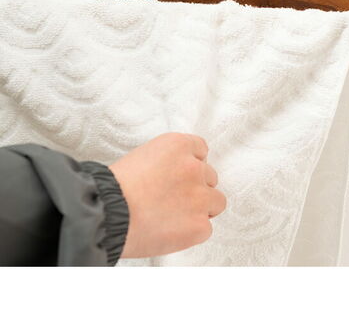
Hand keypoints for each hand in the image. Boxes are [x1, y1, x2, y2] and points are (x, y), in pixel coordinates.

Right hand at [109, 133, 225, 257]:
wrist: (104, 216)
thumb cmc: (113, 189)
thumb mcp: (143, 157)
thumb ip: (168, 161)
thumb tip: (177, 173)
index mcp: (178, 145)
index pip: (201, 150)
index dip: (190, 165)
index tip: (179, 177)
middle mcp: (194, 167)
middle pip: (210, 176)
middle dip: (195, 187)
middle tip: (172, 200)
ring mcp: (199, 197)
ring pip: (216, 201)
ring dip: (201, 208)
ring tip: (174, 217)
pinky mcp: (199, 225)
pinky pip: (206, 228)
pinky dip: (191, 232)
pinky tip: (171, 232)